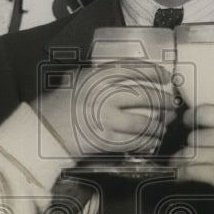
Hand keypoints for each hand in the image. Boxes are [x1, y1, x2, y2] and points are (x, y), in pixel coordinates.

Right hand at [38, 62, 176, 159]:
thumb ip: (98, 74)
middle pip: (145, 96)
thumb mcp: (76, 78)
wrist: (42, 130)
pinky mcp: (105, 140)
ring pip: (143, 122)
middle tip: (172, 104)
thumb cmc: (57, 104)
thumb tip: (125, 73)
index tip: (167, 77)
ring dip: (158, 124)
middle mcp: (104, 96)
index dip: (155, 74)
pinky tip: (152, 140)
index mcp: (97, 76)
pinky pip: (134, 141)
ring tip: (165, 124)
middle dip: (163, 101)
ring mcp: (106, 119)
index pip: (135, 71)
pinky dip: (146, 142)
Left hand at [172, 105, 213, 203]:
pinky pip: (193, 171)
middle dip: (190, 146)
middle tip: (187, 153)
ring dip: (180, 160)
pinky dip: (182, 174)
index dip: (191, 117)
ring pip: (191, 152)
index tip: (186, 122)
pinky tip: (180, 176)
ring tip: (176, 165)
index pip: (207, 111)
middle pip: (196, 135)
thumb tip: (212, 133)